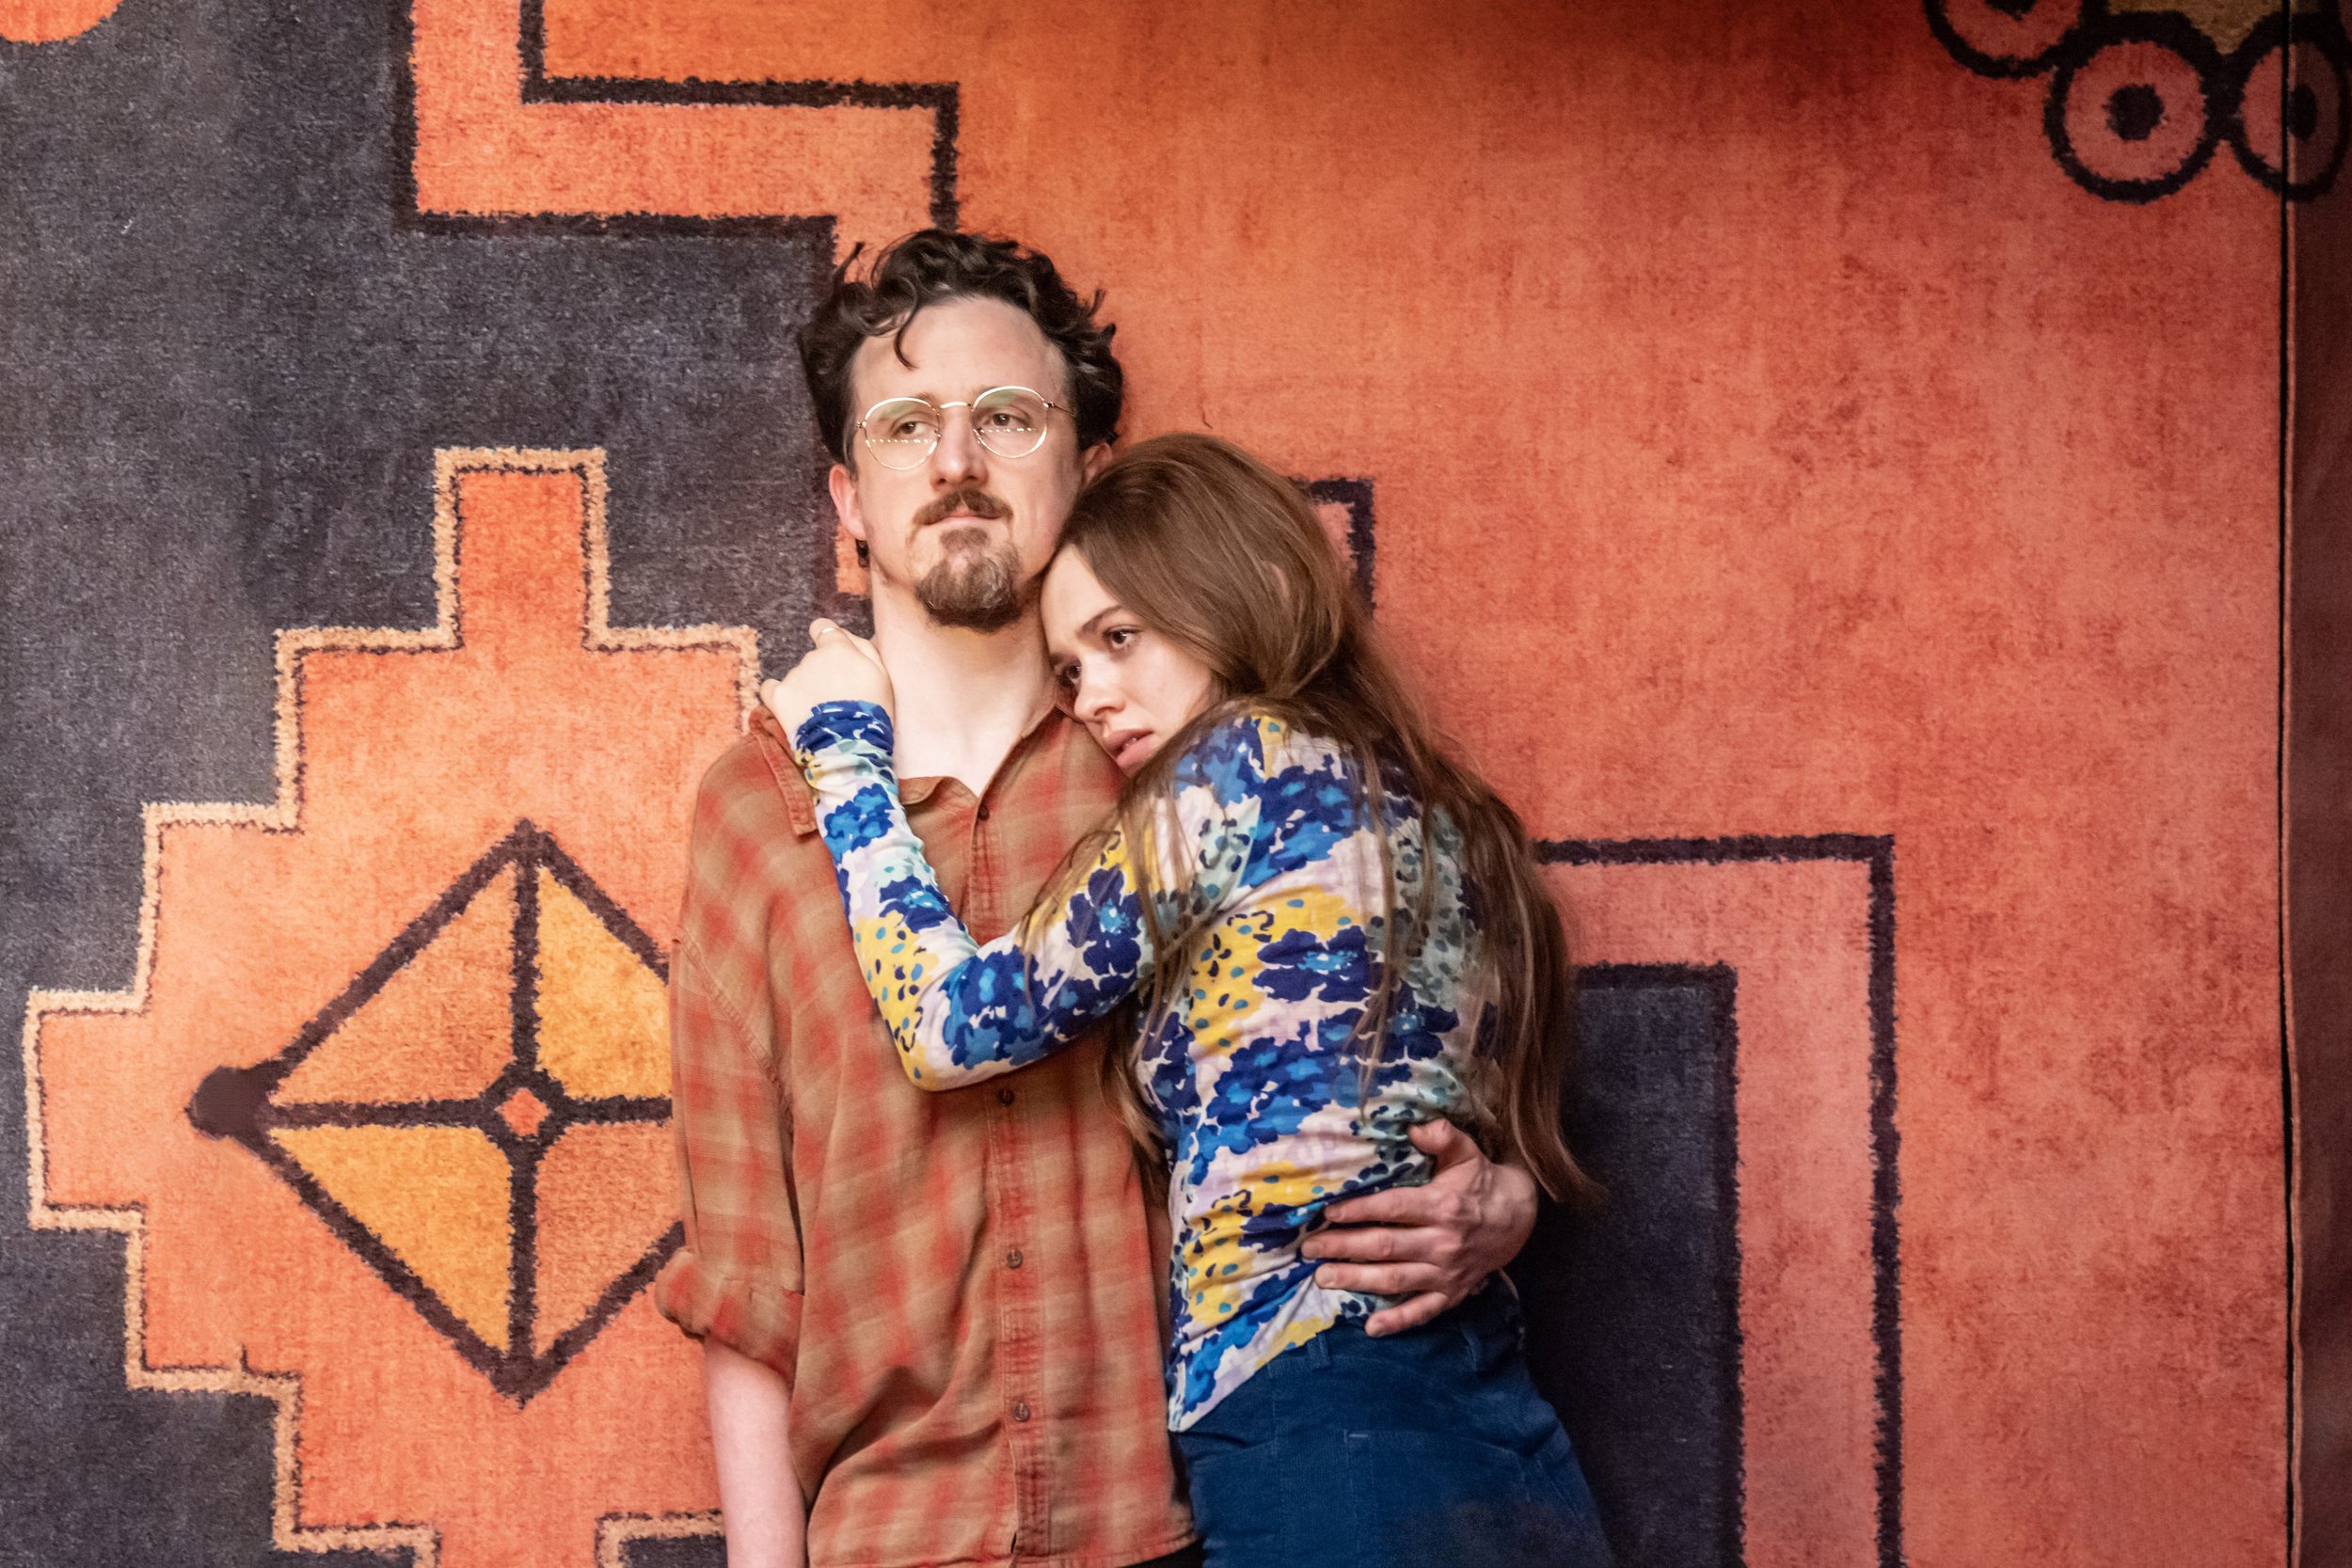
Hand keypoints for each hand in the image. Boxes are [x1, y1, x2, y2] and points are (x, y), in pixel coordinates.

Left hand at [761, 618, 893, 744]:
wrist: (850, 745)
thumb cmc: (873, 710)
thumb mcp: (883, 673)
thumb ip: (864, 647)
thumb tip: (845, 633)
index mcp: (838, 648)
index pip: (823, 628)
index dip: (826, 639)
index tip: (831, 654)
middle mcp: (812, 657)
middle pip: (813, 659)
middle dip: (822, 674)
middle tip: (837, 699)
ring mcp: (793, 677)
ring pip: (797, 677)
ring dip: (806, 690)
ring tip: (821, 715)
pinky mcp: (779, 697)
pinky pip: (770, 689)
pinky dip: (779, 696)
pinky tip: (791, 710)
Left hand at [1300, 1119, 1538, 1335]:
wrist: (1518, 1219)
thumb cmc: (1481, 1181)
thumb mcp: (1466, 1152)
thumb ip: (1442, 1136)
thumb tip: (1413, 1127)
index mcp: (1443, 1206)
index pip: (1393, 1209)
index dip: (1360, 1211)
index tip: (1328, 1213)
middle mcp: (1443, 1242)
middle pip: (1386, 1247)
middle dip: (1344, 1247)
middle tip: (1310, 1249)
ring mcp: (1447, 1272)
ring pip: (1396, 1279)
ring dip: (1357, 1280)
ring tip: (1323, 1278)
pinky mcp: (1452, 1293)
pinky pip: (1423, 1311)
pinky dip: (1398, 1321)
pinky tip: (1371, 1328)